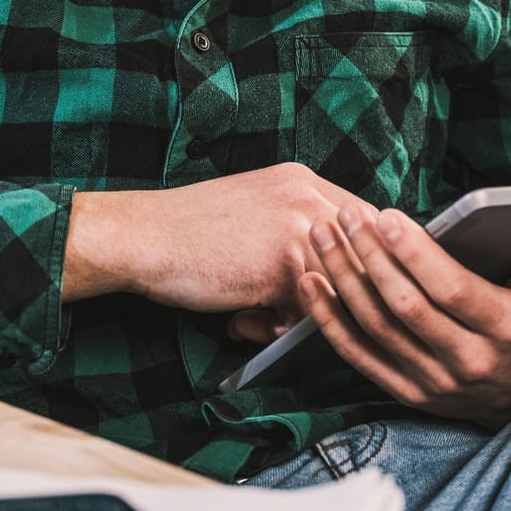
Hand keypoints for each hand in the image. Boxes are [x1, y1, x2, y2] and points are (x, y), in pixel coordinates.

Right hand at [62, 164, 379, 331]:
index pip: (367, 224)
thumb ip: (296, 232)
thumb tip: (336, 279)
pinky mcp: (286, 259)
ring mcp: (301, 224)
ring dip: (306, 315)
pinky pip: (309, 309)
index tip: (348, 292)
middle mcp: (309, 196)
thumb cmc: (190, 236)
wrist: (143, 237)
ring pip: (338, 287)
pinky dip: (277, 329)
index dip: (363, 264)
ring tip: (264, 320)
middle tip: (300, 315)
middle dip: (343, 295)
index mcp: (303, 181)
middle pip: (365, 256)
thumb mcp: (255, 215)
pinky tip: (242, 321)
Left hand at [300, 204, 510, 427]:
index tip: (385, 217)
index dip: (415, 254)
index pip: (451, 290)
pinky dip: (329, 321)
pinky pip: (359, 356)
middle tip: (345, 216)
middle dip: (369, 257)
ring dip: (343, 279)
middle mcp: (467, 361)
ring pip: (376, 328)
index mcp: (504, 330)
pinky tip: (309, 284)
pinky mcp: (407, 393)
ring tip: (321, 236)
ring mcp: (432, 382)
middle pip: (405, 306)